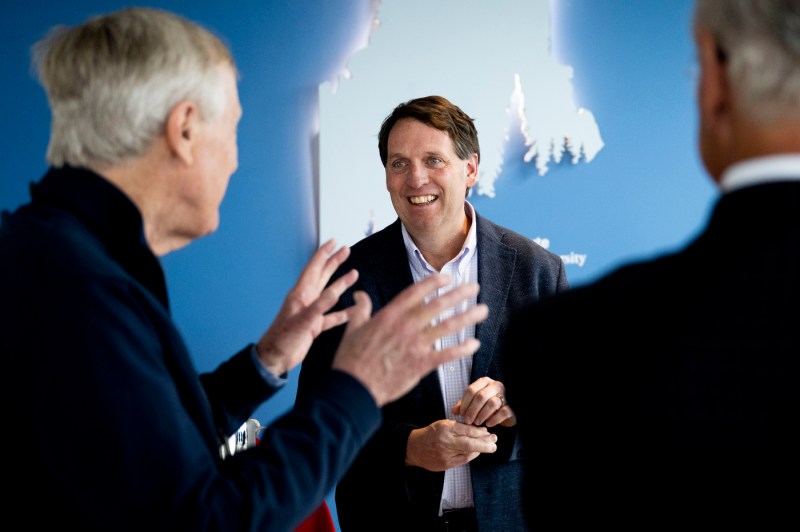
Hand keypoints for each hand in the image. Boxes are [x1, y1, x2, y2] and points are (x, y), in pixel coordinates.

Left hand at [255, 239, 357, 375]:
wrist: (276, 357)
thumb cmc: (284, 338)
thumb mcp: (303, 321)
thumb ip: (320, 306)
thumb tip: (335, 292)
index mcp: (301, 294)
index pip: (314, 268)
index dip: (324, 254)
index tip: (334, 242)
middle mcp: (306, 300)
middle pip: (322, 276)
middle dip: (334, 262)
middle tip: (346, 250)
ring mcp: (311, 313)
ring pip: (330, 294)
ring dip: (341, 284)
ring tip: (354, 273)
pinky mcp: (315, 326)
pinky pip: (333, 316)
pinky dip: (343, 312)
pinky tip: (353, 309)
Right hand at [332, 273, 488, 405]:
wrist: (355, 387)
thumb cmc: (351, 359)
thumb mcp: (353, 327)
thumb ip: (361, 309)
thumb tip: (359, 294)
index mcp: (390, 314)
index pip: (416, 291)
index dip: (434, 282)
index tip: (447, 277)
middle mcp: (406, 326)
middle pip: (438, 305)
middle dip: (459, 294)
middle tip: (474, 287)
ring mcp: (415, 345)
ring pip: (447, 327)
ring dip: (467, 317)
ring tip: (482, 310)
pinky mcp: (421, 364)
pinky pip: (446, 354)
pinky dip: (462, 349)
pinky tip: (474, 344)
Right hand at [405, 420, 496, 471]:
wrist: (414, 448)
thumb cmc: (431, 434)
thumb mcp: (443, 424)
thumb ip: (459, 426)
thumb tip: (478, 430)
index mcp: (445, 428)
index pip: (467, 430)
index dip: (480, 432)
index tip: (488, 432)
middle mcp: (445, 441)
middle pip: (469, 443)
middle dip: (485, 443)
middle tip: (495, 441)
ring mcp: (445, 454)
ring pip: (467, 453)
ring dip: (480, 450)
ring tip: (490, 447)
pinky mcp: (445, 464)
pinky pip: (463, 460)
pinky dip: (471, 456)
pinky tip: (477, 452)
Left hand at [452, 376, 515, 427]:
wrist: (505, 413)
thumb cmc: (487, 407)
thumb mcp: (474, 404)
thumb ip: (464, 406)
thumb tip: (453, 411)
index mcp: (485, 382)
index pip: (471, 390)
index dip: (464, 403)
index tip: (461, 414)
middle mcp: (496, 385)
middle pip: (480, 396)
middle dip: (472, 410)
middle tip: (467, 421)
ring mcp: (506, 395)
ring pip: (492, 403)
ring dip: (482, 415)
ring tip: (477, 423)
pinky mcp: (512, 406)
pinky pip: (503, 412)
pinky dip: (494, 419)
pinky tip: (488, 424)